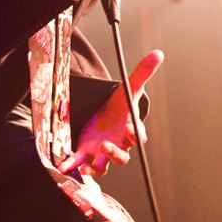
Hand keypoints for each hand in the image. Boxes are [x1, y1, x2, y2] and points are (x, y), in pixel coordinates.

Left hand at [58, 49, 163, 177]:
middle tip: (106, 145)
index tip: (130, 129)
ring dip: (95, 168)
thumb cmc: (118, 105)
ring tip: (85, 167)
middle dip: (115, 154)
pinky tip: (63, 168)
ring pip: (104, 166)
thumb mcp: (128, 88)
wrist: (102, 114)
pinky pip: (82, 163)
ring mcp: (102, 152)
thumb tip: (158, 53)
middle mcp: (118, 145)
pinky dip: (73, 167)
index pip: (138, 137)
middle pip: (122, 157)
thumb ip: (142, 73)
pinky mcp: (87, 154)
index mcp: (130, 130)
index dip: (135, 135)